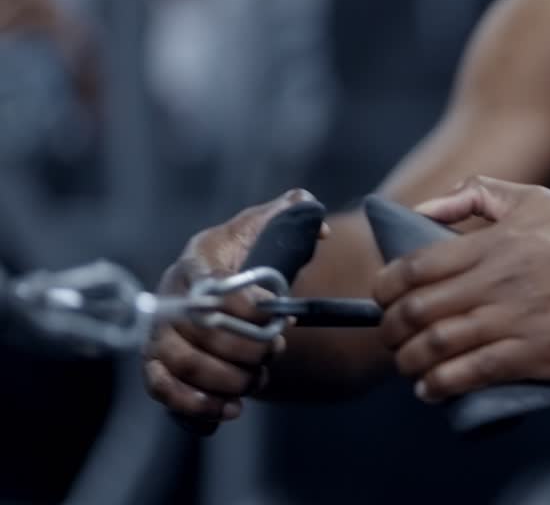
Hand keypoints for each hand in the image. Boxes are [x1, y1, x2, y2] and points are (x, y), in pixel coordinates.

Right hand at [143, 189, 324, 433]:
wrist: (223, 277)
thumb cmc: (247, 252)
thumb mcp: (268, 227)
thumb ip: (293, 214)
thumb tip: (320, 227)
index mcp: (198, 261)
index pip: (215, 289)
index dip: (249, 308)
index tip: (280, 314)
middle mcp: (170, 296)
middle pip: (200, 331)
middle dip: (246, 348)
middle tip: (275, 351)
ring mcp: (158, 331)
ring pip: (182, 362)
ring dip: (228, 378)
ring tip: (259, 378)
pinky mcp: (155, 362)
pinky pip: (162, 388)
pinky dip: (196, 403)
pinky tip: (231, 408)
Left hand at [373, 176, 549, 402]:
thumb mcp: (535, 198)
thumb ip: (477, 195)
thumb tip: (425, 209)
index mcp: (494, 243)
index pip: (415, 268)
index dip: (385, 289)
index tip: (381, 300)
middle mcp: (499, 282)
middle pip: (419, 311)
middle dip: (391, 330)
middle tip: (390, 337)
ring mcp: (517, 320)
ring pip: (440, 346)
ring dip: (411, 361)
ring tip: (408, 365)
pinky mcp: (537, 355)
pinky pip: (473, 373)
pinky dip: (441, 385)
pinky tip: (431, 388)